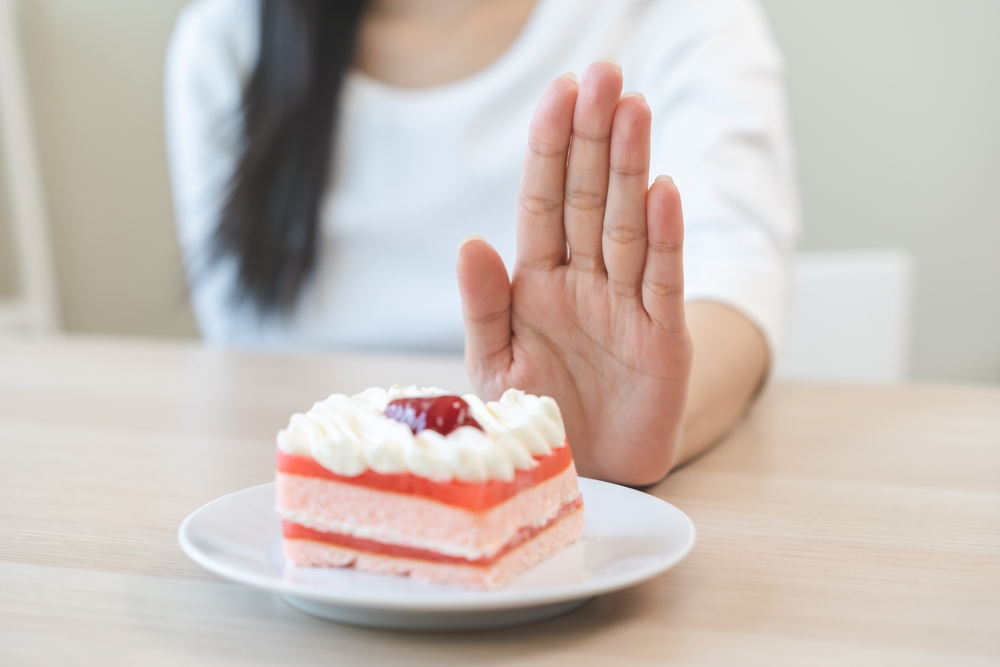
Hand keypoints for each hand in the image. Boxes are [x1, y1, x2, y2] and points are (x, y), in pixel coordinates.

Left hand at [456, 61, 691, 485]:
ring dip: (629, 168)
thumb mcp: (497, 367)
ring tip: (632, 108)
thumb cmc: (541, 419)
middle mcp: (584, 283)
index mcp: (537, 284)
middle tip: (604, 74)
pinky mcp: (663, 337)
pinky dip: (663, 236)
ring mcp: (626, 305)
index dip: (550, 150)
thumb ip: (484, 308)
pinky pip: (662, 279)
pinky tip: (661, 190)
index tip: (559, 93)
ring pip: (627, 225)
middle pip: (589, 199)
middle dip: (594, 137)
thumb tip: (470, 241)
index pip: (543, 204)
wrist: (591, 475)